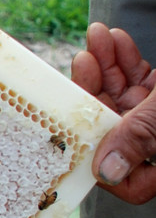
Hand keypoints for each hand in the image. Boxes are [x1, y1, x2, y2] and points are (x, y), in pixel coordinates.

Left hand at [71, 22, 155, 203]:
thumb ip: (141, 135)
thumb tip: (106, 172)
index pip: (124, 180)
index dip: (96, 155)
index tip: (74, 126)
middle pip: (115, 127)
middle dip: (96, 89)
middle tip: (82, 59)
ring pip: (125, 98)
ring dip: (108, 66)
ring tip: (98, 36)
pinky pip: (140, 83)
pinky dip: (127, 61)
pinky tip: (115, 40)